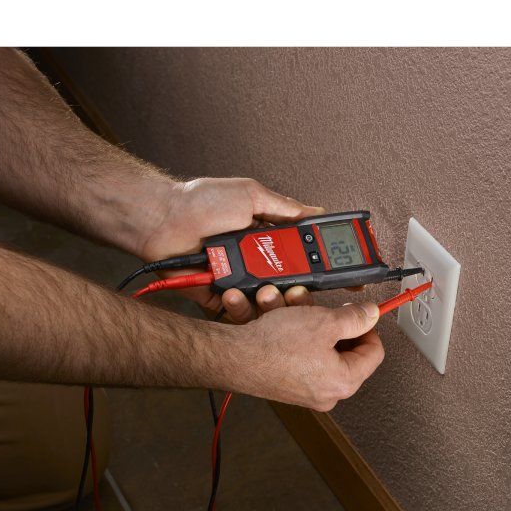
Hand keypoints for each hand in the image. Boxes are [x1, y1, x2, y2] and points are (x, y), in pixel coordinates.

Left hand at [138, 177, 323, 317]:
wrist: (164, 219)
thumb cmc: (202, 203)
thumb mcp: (251, 195)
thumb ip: (285, 207)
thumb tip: (316, 211)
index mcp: (268, 240)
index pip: (304, 258)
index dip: (323, 268)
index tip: (346, 275)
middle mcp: (257, 263)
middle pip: (291, 287)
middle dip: (300, 290)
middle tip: (299, 288)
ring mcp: (240, 283)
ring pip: (268, 305)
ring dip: (272, 301)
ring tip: (265, 290)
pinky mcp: (220, 300)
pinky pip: (239, 314)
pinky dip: (241, 308)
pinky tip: (234, 293)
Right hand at [229, 301, 384, 410]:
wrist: (233, 357)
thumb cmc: (275, 347)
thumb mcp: (325, 322)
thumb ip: (355, 318)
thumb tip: (371, 315)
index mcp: (343, 382)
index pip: (373, 353)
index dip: (369, 327)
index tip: (361, 314)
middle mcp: (325, 391)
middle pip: (341, 347)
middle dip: (326, 318)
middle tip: (320, 305)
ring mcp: (304, 388)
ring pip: (314, 343)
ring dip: (301, 317)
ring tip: (285, 303)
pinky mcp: (285, 381)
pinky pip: (295, 350)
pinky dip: (287, 329)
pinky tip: (273, 314)